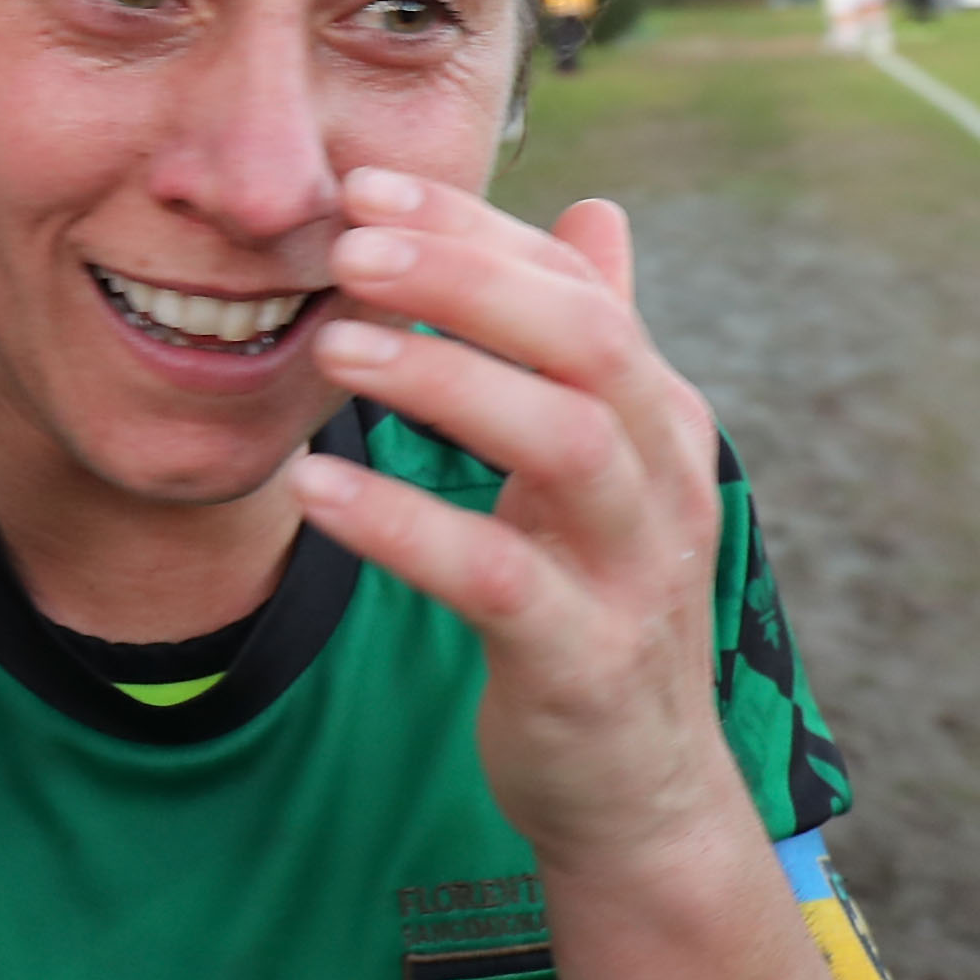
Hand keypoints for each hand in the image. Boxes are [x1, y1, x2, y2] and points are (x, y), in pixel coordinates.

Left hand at [288, 170, 733, 874]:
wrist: (638, 793)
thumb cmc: (599, 609)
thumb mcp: (604, 469)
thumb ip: (589, 345)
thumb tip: (597, 212)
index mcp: (657, 416)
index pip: (575, 285)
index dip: (475, 230)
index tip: (366, 187)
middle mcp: (664, 475)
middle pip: (585, 337)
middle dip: (466, 278)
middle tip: (348, 243)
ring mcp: (634, 569)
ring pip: (559, 442)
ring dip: (444, 381)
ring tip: (333, 346)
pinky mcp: (583, 658)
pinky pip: (497, 576)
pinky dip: (405, 526)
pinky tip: (316, 490)